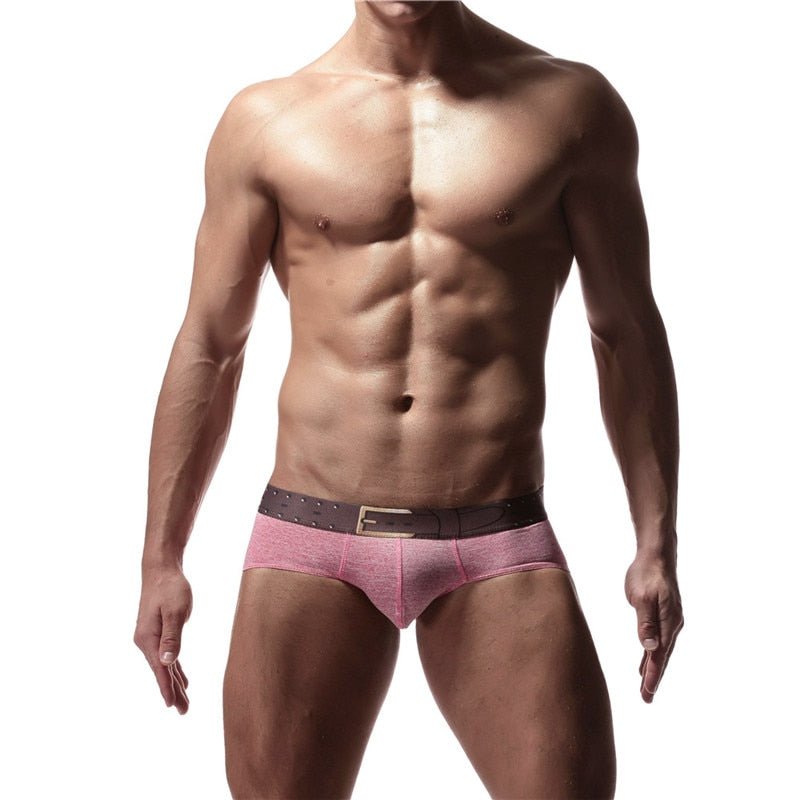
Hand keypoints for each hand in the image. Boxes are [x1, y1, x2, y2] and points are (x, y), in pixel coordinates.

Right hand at [134, 565, 192, 713]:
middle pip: (162, 672)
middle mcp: (146, 642)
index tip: (173, 706)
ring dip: (174, 683)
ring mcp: (151, 638)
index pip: (160, 669)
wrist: (161, 569)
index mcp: (148, 639)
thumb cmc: (170, 587)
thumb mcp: (174, 611)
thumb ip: (172, 637)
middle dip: (173, 692)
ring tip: (184, 703)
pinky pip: (167, 656)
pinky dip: (174, 669)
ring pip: (165, 666)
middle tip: (184, 711)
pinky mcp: (158, 632)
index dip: (166, 688)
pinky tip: (180, 679)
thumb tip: (167, 662)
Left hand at [624, 551, 683, 702]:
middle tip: (646, 699)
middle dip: (654, 678)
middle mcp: (672, 625)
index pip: (659, 654)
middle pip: (662, 657)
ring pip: (660, 650)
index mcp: (668, 622)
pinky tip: (647, 661)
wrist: (657, 555)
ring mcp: (668, 621)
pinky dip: (652, 653)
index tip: (647, 691)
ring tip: (646, 688)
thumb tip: (650, 647)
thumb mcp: (642, 597)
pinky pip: (657, 640)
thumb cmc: (647, 573)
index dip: (653, 674)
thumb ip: (645, 622)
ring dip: (653, 668)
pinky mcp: (661, 616)